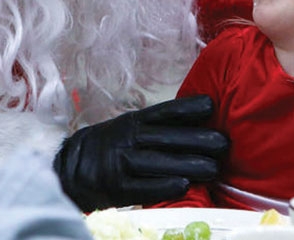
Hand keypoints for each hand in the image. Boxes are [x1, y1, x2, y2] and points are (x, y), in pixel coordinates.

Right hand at [53, 95, 227, 210]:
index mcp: (134, 122)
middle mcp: (128, 138)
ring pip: (158, 162)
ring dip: (187, 165)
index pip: (164, 112)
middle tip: (224, 143)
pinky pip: (142, 187)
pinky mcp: (115, 187)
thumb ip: (159, 128)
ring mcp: (120, 162)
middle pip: (166, 138)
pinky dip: (163, 186)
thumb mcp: (130, 129)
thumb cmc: (111, 147)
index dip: (187, 108)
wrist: (69, 169)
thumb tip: (201, 124)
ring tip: (213, 169)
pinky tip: (183, 185)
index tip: (211, 106)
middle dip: (197, 140)